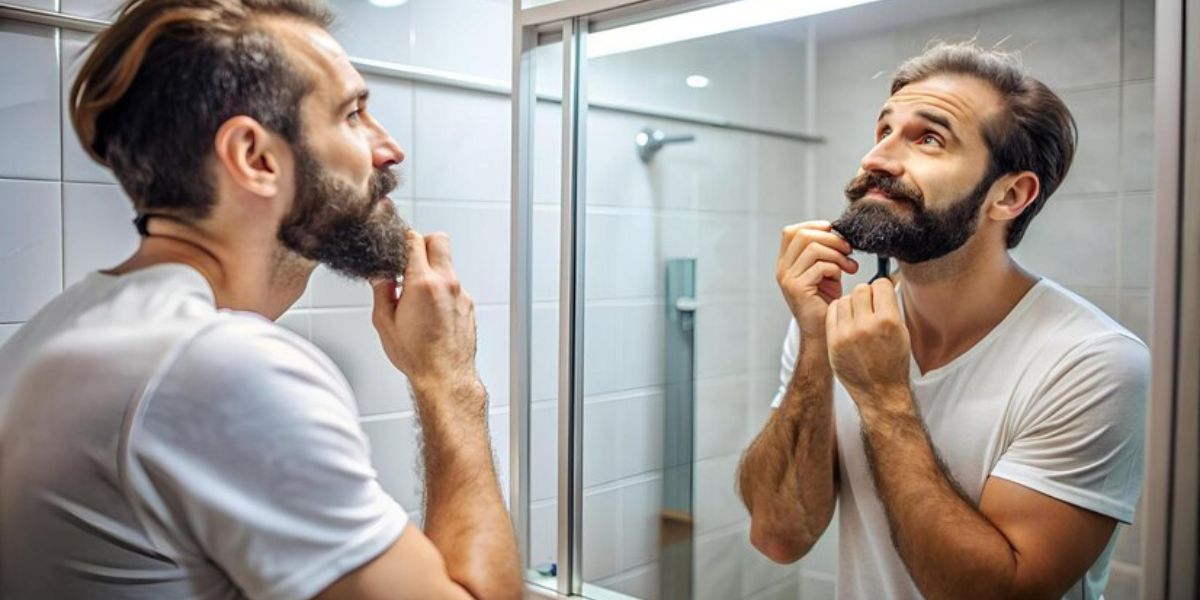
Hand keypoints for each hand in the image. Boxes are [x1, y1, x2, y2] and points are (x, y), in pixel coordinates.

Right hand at [372, 231, 482, 402]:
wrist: (445, 375)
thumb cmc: (417, 355)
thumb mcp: (385, 322)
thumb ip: (381, 291)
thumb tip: (380, 276)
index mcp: (423, 283)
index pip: (415, 240)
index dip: (403, 241)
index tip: (397, 249)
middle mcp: (446, 283)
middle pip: (439, 240)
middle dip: (423, 243)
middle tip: (410, 259)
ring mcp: (461, 293)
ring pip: (448, 264)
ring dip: (433, 269)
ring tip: (416, 293)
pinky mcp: (468, 304)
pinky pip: (454, 285)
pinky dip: (442, 289)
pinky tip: (430, 309)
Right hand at [776, 220, 858, 339]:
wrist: (823, 333)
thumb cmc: (826, 302)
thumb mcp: (825, 270)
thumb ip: (824, 252)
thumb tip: (836, 232)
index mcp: (786, 263)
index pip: (792, 232)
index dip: (814, 226)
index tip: (834, 232)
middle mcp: (782, 270)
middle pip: (802, 235)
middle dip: (831, 238)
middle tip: (848, 249)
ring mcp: (787, 279)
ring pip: (813, 248)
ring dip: (837, 253)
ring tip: (851, 265)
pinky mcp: (797, 289)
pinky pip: (820, 266)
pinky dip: (837, 267)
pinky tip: (846, 275)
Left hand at [826, 279, 911, 407]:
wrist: (880, 392)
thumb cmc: (893, 364)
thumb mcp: (901, 332)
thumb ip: (890, 307)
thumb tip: (882, 285)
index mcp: (888, 321)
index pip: (880, 284)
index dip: (881, 288)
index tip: (881, 293)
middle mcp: (866, 326)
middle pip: (860, 289)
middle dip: (866, 295)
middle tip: (869, 306)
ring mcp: (847, 333)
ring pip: (845, 299)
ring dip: (852, 303)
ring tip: (858, 316)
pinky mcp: (833, 341)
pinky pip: (832, 312)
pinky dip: (839, 312)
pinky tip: (847, 322)